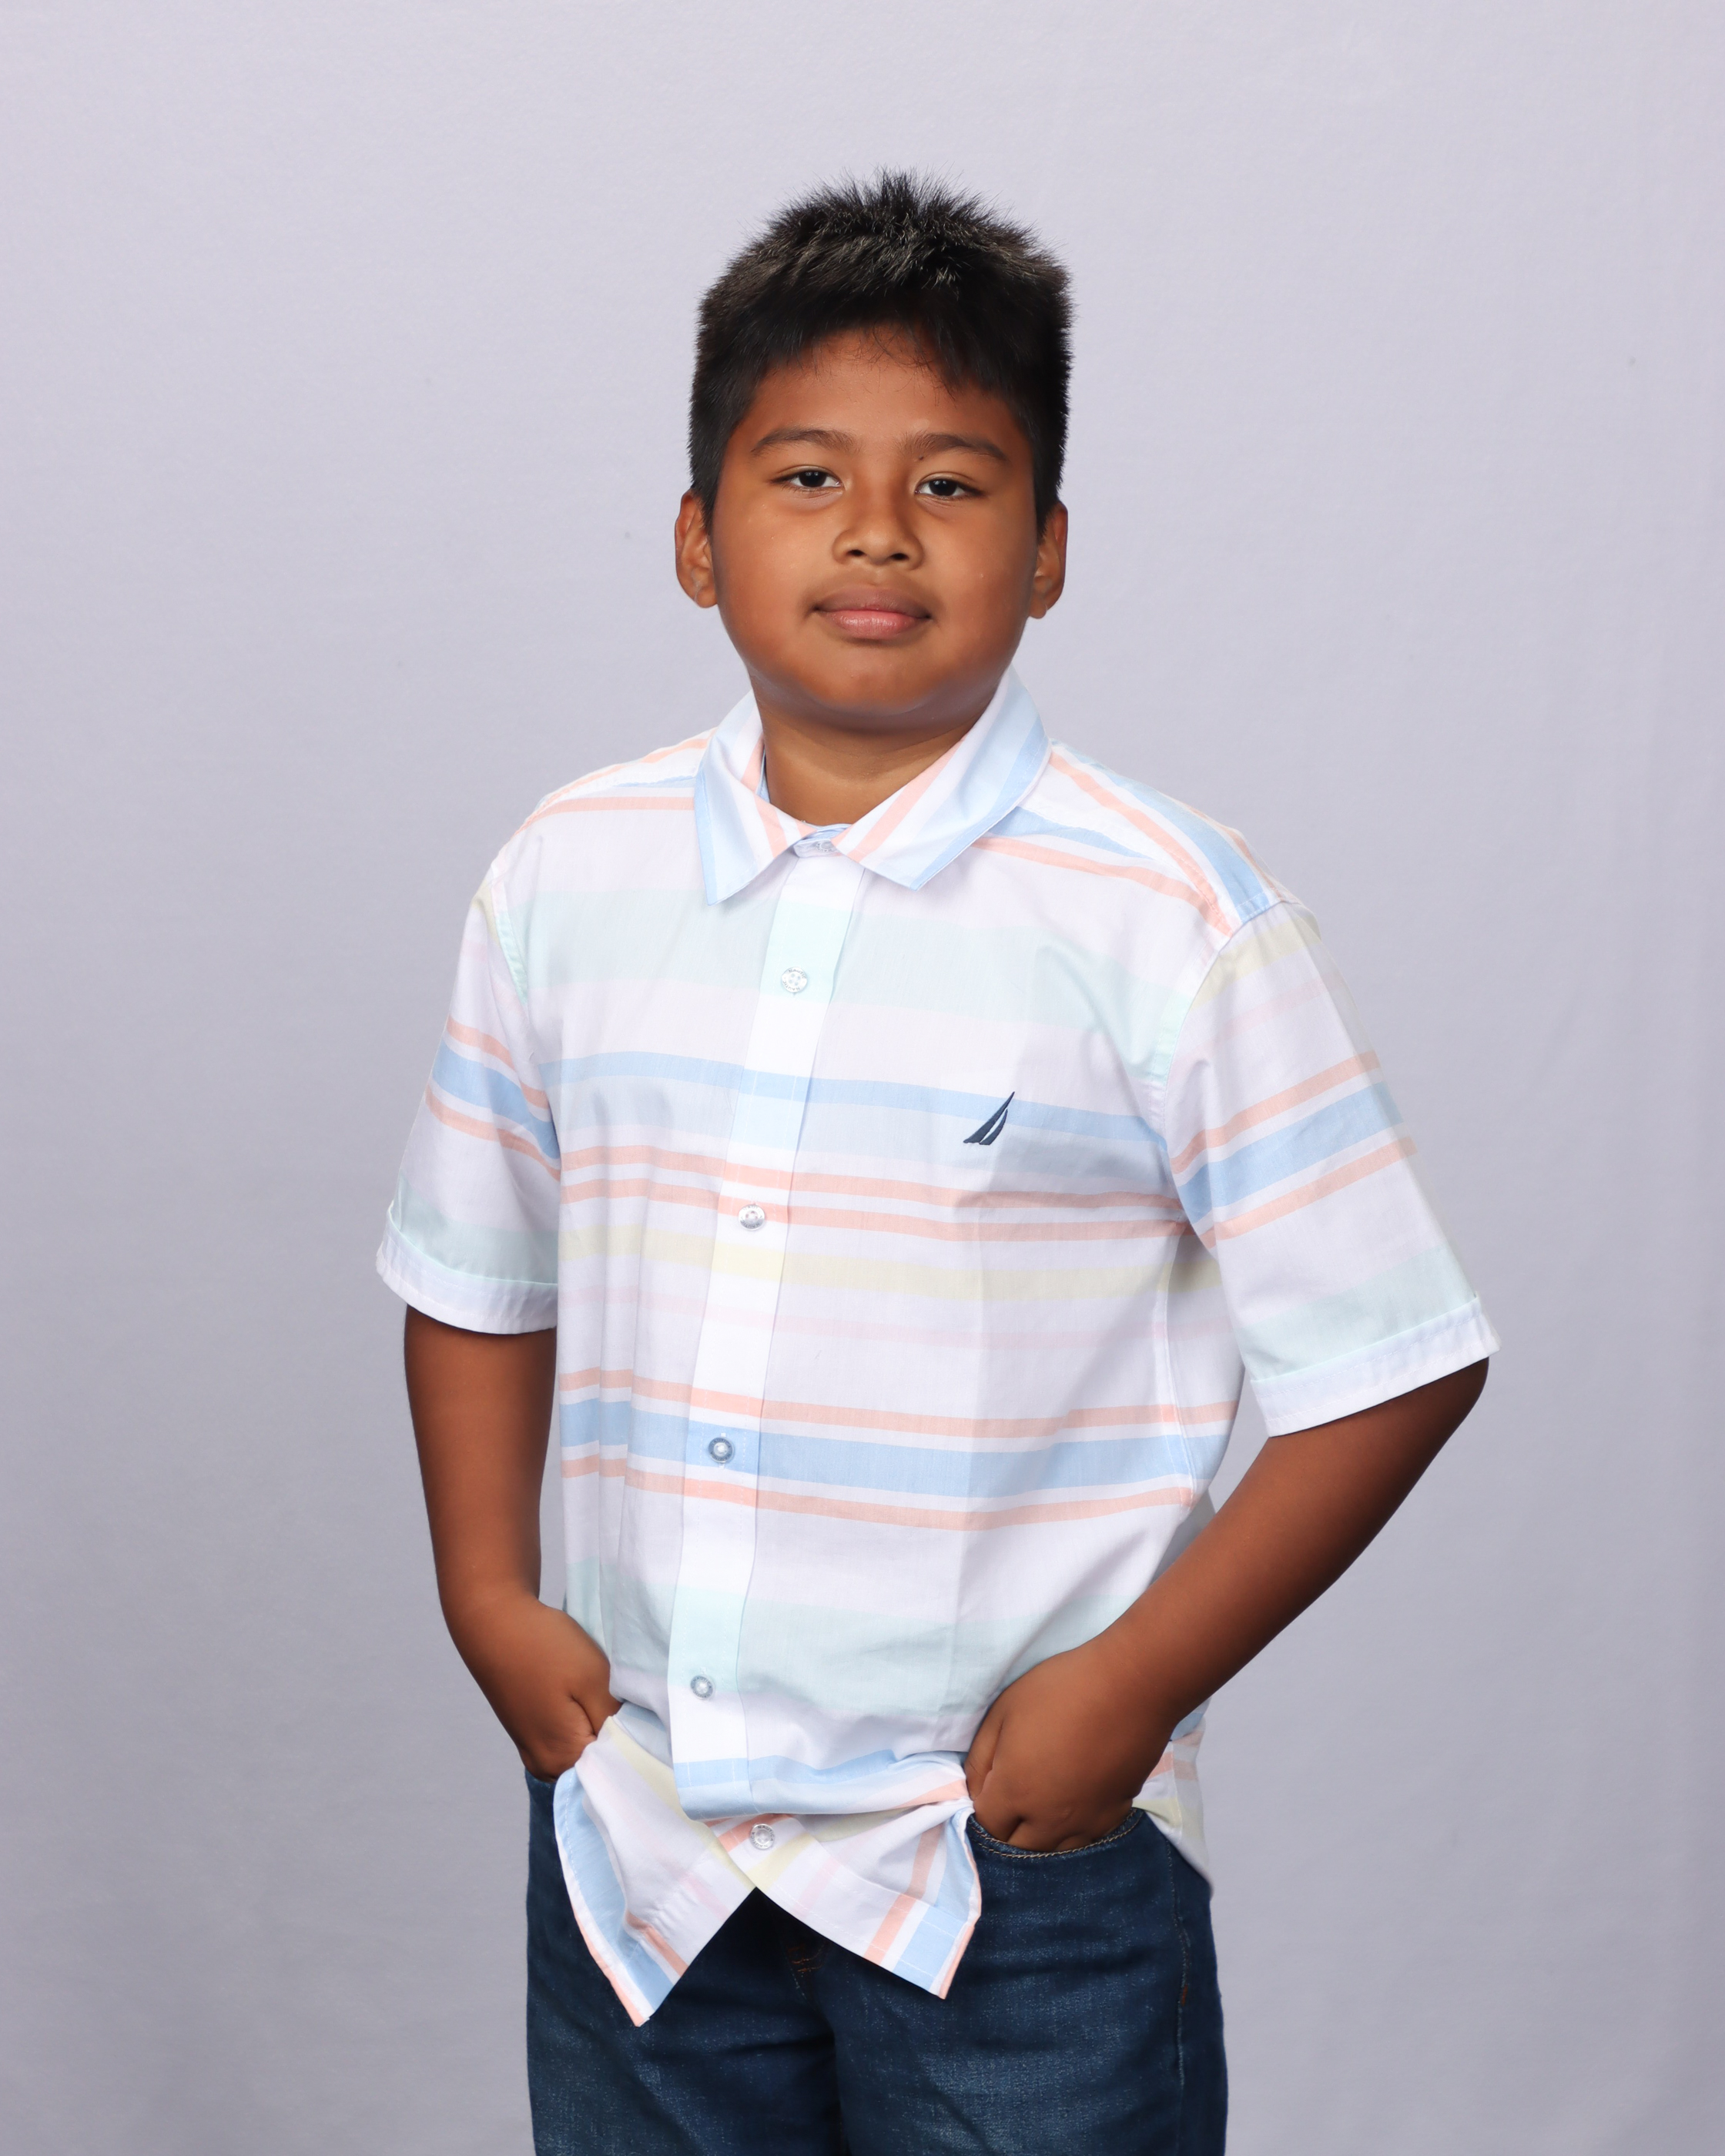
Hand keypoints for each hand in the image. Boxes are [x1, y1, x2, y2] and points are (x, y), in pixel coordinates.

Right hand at [450, 1590, 620, 1781]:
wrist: (495, 1624)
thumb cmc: (546, 1648)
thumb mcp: (594, 1678)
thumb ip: (618, 1720)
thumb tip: (639, 1743)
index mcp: (565, 1760)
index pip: (618, 1766)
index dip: (638, 1740)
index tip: (648, 1716)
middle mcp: (548, 1768)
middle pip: (600, 1762)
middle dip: (619, 1736)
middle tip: (630, 1701)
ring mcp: (535, 1753)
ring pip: (585, 1750)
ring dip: (600, 1729)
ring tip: (607, 1696)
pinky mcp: (530, 1736)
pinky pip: (568, 1741)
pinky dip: (582, 1725)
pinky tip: (587, 1699)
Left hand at [964, 1633, 1172, 1851]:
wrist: (1128, 1687)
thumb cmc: (1059, 1690)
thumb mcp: (1003, 1711)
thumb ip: (981, 1758)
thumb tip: (975, 1790)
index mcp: (1015, 1792)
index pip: (986, 1825)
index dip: (982, 1810)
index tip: (988, 1792)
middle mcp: (1047, 1820)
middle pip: (1017, 1849)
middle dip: (1007, 1832)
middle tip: (1010, 1805)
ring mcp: (1084, 1823)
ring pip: (1052, 1852)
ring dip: (1039, 1839)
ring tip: (1039, 1813)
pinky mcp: (1114, 1816)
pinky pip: (1085, 1840)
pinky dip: (1072, 1833)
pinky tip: (1072, 1810)